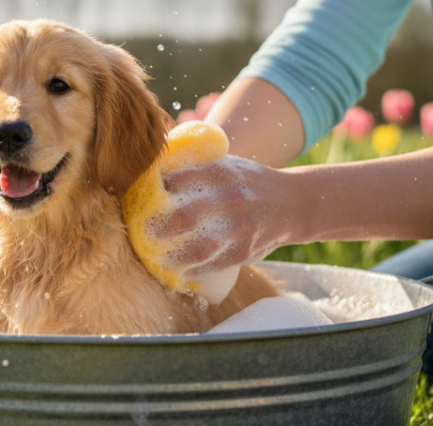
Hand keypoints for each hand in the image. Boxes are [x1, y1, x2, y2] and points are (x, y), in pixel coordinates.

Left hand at [150, 155, 295, 277]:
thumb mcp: (226, 164)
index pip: (176, 181)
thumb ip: (194, 167)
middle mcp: (230, 199)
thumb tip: (150, 172)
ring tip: (153, 257)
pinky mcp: (244, 251)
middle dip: (157, 227)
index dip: (152, 193)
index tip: (138, 200)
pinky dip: (191, 270)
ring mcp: (239, 228)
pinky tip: (175, 270)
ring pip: (198, 247)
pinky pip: (212, 264)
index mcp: (221, 172)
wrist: (294, 203)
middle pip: (184, 216)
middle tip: (141, 231)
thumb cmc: (248, 181)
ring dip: (171, 255)